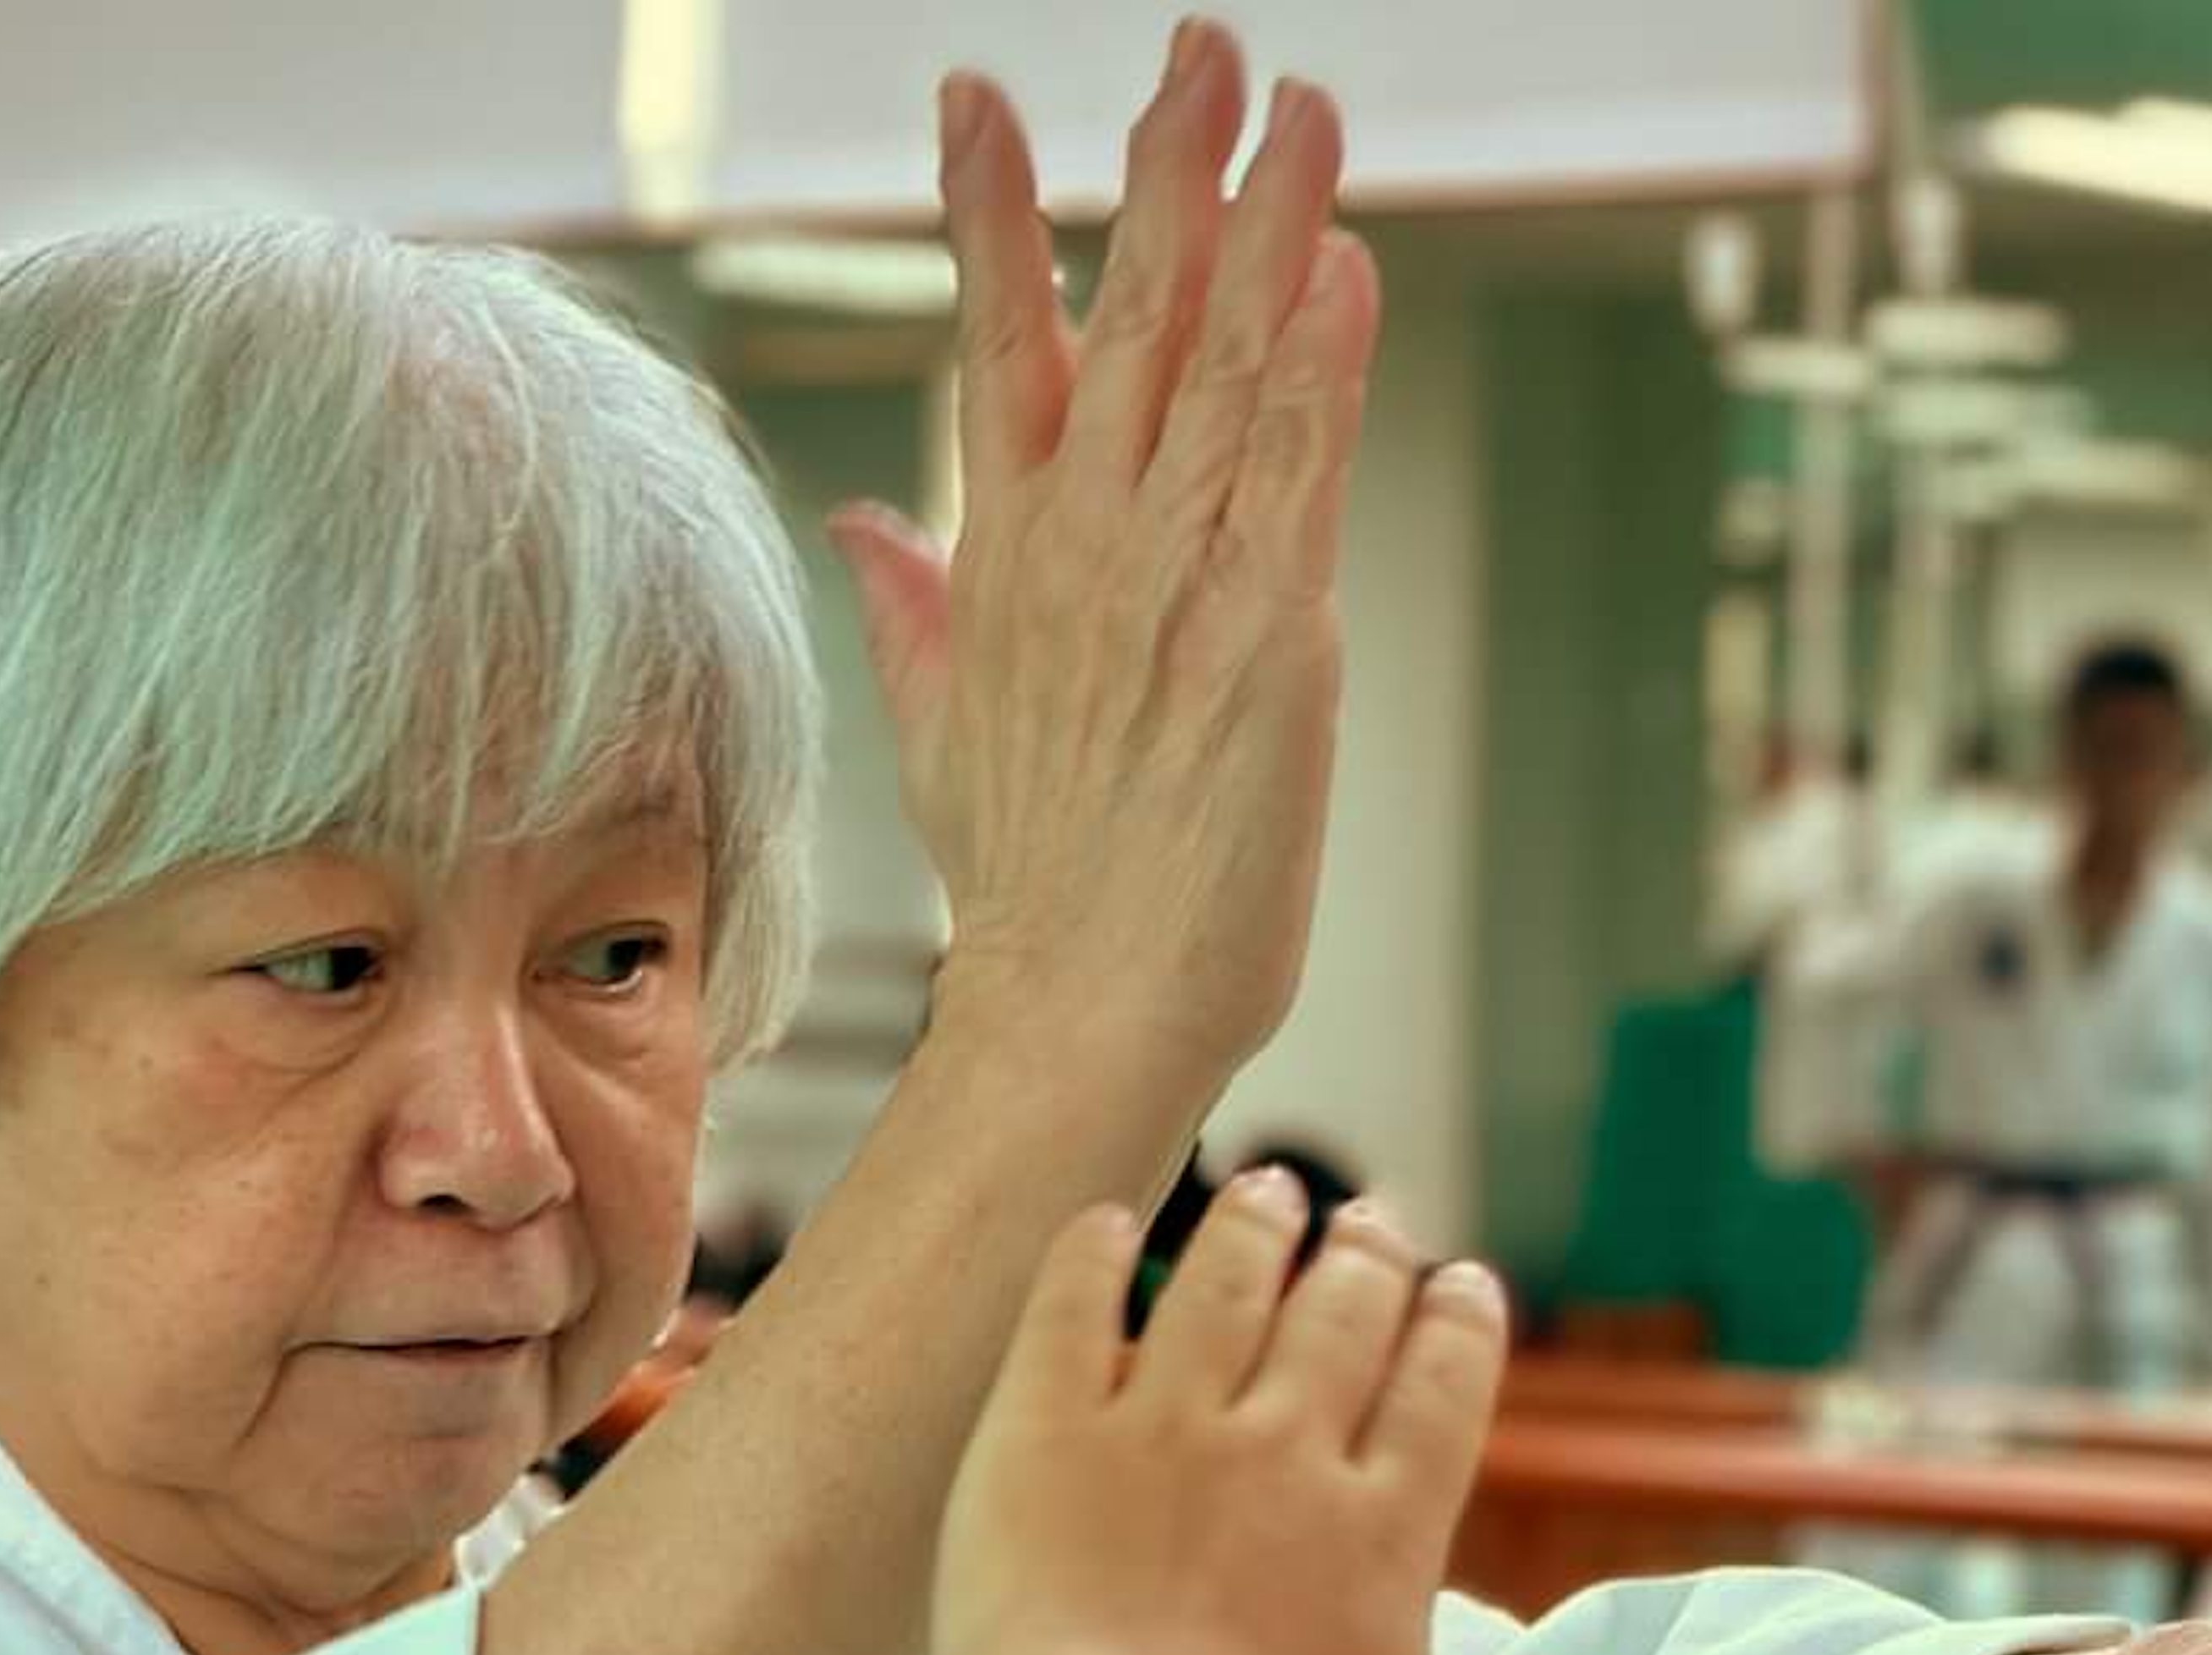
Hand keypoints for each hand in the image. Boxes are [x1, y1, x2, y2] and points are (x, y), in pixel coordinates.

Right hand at [830, 28, 1374, 1121]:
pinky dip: (1324, 368)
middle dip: (1167, 170)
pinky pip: (1299, 469)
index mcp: (1007, 557)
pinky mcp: (1267, 632)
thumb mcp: (942, 733)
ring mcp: (1174, 579)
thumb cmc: (1031, 892)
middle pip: (1127, 317)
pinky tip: (1345, 273)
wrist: (1081, 1001)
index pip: (1000, 348)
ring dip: (1270, 226)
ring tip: (1298, 107)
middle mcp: (1085, 544)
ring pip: (1224, 366)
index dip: (993, 215)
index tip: (979, 97)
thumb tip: (866, 524)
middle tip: (1203, 49)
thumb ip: (912, 610)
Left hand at [934, 1174, 1585, 1654]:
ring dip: (1253, 1231)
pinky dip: (1092, 1258)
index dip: (1460, 1327)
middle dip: (1367, 1258)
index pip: (1442, 1391)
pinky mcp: (1043, 1436)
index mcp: (1382, 1536)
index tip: (1464, 1288)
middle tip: (1371, 1224)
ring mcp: (1159, 1432)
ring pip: (1220, 1288)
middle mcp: (1283, 1455)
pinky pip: (1071, 1312)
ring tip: (1268, 1194)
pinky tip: (1105, 1224)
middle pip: (1342, 1318)